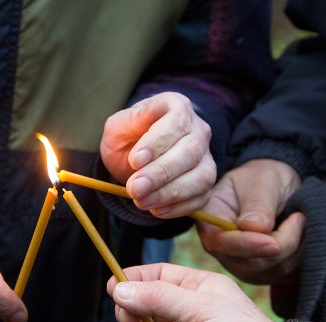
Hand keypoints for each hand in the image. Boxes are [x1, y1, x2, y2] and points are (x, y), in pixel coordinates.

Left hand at [101, 92, 215, 217]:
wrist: (134, 158)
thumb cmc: (127, 138)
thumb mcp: (119, 126)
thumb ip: (131, 120)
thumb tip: (148, 116)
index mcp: (177, 107)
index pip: (176, 121)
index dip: (157, 142)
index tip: (135, 161)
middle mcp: (198, 130)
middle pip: (191, 151)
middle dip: (161, 173)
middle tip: (134, 188)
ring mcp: (206, 158)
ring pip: (202, 176)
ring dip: (170, 193)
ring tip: (141, 201)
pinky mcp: (205, 184)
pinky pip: (201, 198)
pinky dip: (179, 207)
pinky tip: (156, 210)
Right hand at [107, 263, 282, 321]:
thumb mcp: (199, 307)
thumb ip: (157, 297)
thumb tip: (120, 289)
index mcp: (195, 289)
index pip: (155, 276)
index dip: (133, 280)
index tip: (113, 286)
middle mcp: (185, 314)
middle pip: (141, 307)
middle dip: (129, 314)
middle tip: (130, 321)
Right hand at [197, 159, 304, 284]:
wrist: (278, 187)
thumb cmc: (264, 177)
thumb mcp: (261, 180)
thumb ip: (257, 203)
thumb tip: (254, 227)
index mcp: (210, 219)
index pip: (219, 242)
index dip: (246, 246)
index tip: (273, 243)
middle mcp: (220, 246)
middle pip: (246, 263)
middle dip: (279, 245)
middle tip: (298, 217)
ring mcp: (239, 263)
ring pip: (268, 271)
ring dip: (292, 249)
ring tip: (298, 219)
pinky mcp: (260, 272)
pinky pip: (282, 274)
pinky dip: (297, 257)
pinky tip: (299, 235)